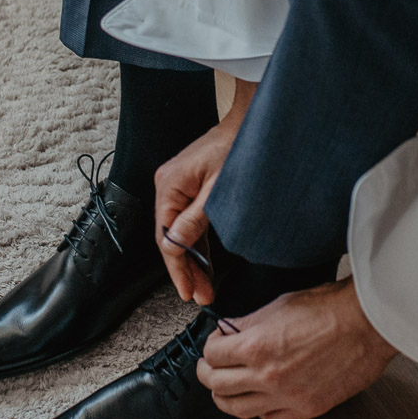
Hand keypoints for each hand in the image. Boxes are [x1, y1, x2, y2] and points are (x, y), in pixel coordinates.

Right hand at [155, 78, 256, 304]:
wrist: (250, 122)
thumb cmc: (238, 149)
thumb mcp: (220, 191)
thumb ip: (196, 220)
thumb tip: (176, 247)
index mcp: (169, 186)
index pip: (167, 238)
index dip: (177, 269)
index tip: (189, 293)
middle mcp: (167, 185)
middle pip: (171, 237)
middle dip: (185, 269)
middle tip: (199, 296)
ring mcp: (177, 185)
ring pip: (180, 232)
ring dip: (192, 259)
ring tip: (204, 287)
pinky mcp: (190, 186)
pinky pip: (188, 221)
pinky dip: (196, 242)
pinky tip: (205, 263)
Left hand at [197, 277, 396, 418]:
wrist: (368, 324)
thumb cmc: (331, 308)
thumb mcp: (279, 305)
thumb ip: (250, 323)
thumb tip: (232, 332)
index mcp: (256, 345)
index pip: (212, 354)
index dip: (210, 346)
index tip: (215, 343)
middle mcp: (267, 375)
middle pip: (216, 384)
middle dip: (208, 373)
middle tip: (211, 366)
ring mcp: (287, 396)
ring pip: (237, 409)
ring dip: (226, 397)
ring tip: (226, 387)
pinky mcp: (307, 409)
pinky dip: (260, 412)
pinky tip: (261, 400)